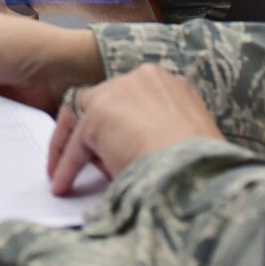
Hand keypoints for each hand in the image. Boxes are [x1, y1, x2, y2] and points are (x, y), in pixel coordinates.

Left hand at [47, 66, 221, 192]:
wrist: (198, 174)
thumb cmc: (203, 169)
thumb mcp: (185, 141)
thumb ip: (157, 135)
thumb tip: (124, 156)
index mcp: (169, 85)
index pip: (130, 98)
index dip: (119, 124)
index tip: (112, 146)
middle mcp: (142, 79)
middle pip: (101, 100)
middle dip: (89, 130)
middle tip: (82, 157)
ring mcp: (118, 94)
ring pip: (82, 117)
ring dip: (70, 146)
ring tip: (62, 173)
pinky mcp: (98, 116)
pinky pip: (76, 146)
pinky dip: (67, 166)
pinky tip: (63, 186)